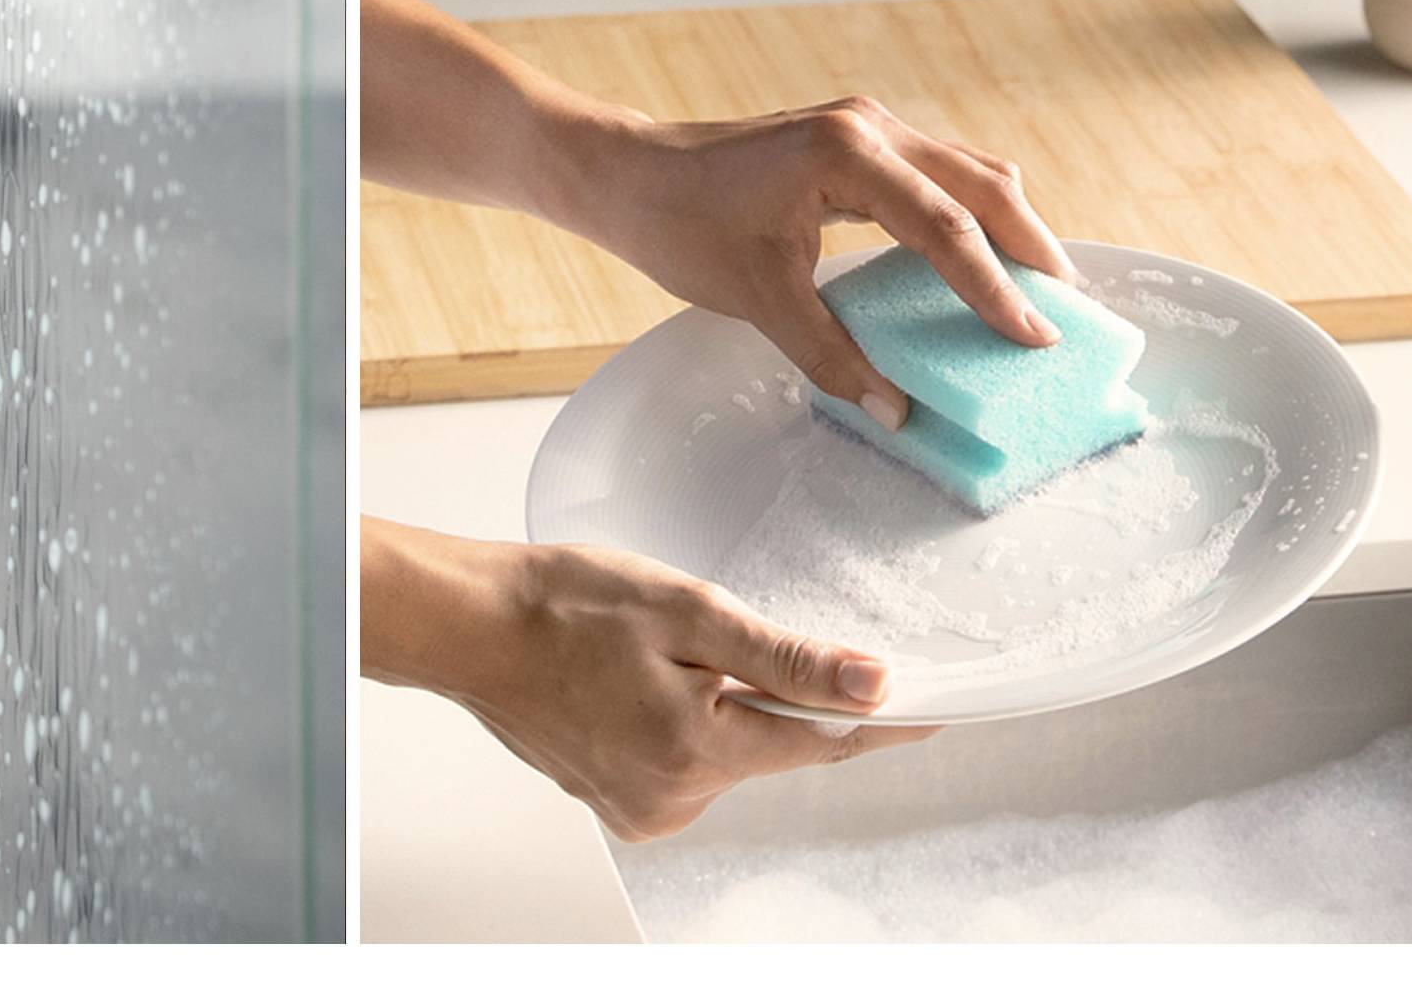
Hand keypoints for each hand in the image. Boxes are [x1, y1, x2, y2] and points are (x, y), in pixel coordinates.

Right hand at [365, 522, 929, 840]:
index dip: (883, 723)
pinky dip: (679, 724)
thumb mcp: (687, 610)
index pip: (824, 744)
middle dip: (767, 692)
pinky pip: (682, 765)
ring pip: (724, 753)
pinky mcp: (617, 804)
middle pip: (770, 747)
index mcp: (701, 751)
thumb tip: (874, 683)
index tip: (939, 710)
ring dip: (717, 705)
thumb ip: (785, 657)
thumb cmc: (566, 603)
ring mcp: (642, 809)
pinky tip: (635, 681)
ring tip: (654, 650)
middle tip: (713, 630)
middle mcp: (676, 799)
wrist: (472, 625)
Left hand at [552, 94, 1078, 425]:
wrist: (627, 174)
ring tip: (1041, 289)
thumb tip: (895, 411)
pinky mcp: (854, 136)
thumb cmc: (681, 226)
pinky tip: (983, 258)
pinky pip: (936, 171)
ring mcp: (863, 123)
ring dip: (1006, 224)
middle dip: (1030, 245)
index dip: (995, 290)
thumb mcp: (757, 300)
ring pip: (965, 169)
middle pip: (979, 182)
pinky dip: (970, 211)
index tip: (1037, 340)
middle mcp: (867, 125)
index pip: (946, 227)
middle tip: (1069, 312)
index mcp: (845, 155)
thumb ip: (832, 356)